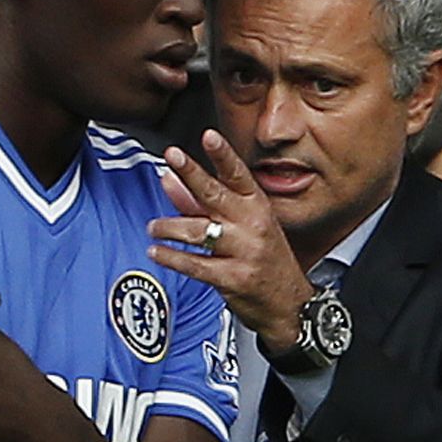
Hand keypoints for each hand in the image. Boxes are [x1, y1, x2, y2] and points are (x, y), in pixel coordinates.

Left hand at [148, 130, 312, 346]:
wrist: (289, 305)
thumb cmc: (264, 260)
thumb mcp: (242, 226)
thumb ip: (200, 203)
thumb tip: (169, 178)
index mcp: (256, 207)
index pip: (238, 175)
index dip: (223, 155)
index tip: (209, 135)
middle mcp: (252, 225)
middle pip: (216, 195)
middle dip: (192, 173)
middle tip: (171, 157)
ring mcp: (244, 252)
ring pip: (200, 231)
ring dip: (170, 227)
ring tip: (153, 227)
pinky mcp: (233, 278)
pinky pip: (196, 264)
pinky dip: (172, 257)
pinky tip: (156, 251)